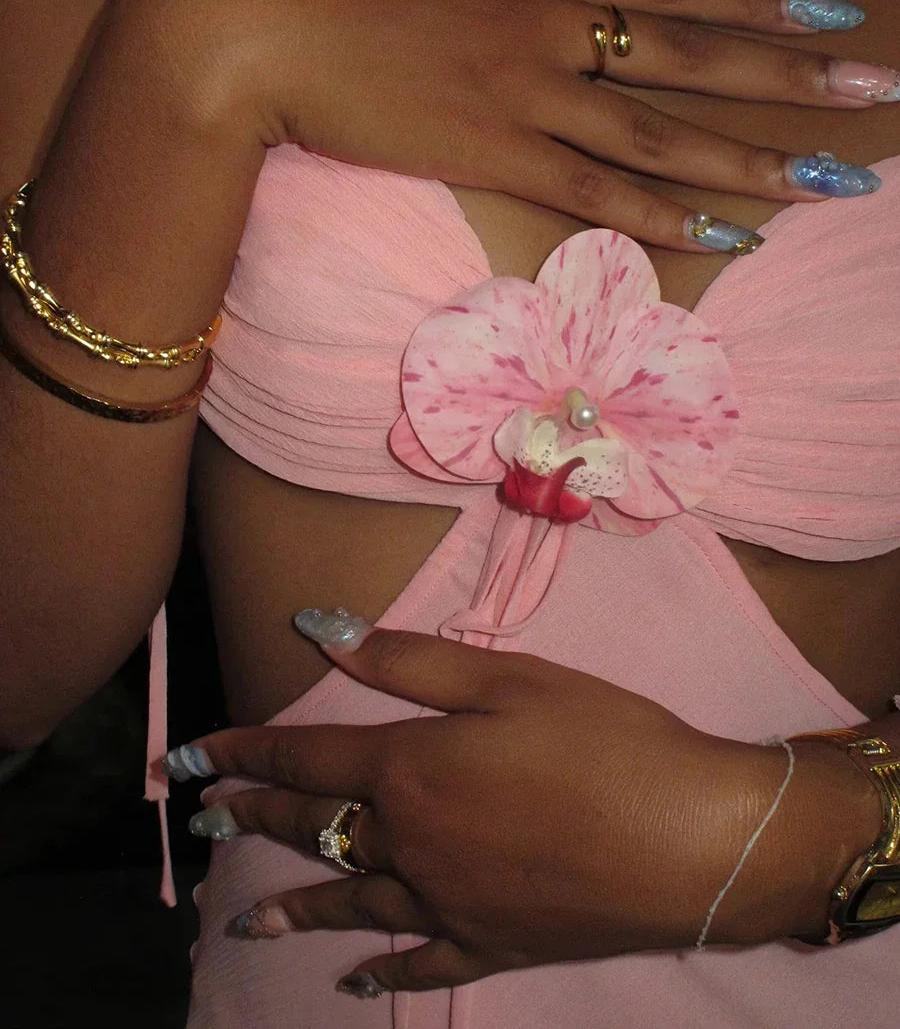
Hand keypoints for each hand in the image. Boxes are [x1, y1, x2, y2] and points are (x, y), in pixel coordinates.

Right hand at [149, 0, 889, 252]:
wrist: (244, 27)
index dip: (755, 1)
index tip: (828, 16)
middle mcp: (548, 22)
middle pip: (691, 55)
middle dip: (789, 77)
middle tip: (871, 98)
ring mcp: (523, 89)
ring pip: (657, 132)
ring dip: (747, 159)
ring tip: (821, 183)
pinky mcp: (488, 151)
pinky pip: (591, 188)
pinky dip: (659, 213)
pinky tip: (722, 233)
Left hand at [175, 627, 797, 992]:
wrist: (693, 839)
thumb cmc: (602, 741)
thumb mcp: (506, 680)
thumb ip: (407, 661)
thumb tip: (318, 631)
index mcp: (410, 769)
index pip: (305, 758)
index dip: (244, 753)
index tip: (193, 757)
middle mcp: (411, 844)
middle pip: (316, 828)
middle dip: (256, 819)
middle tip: (206, 821)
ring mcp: (448, 904)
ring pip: (351, 902)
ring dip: (294, 908)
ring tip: (245, 919)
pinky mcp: (492, 946)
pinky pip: (420, 964)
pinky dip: (382, 972)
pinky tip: (355, 981)